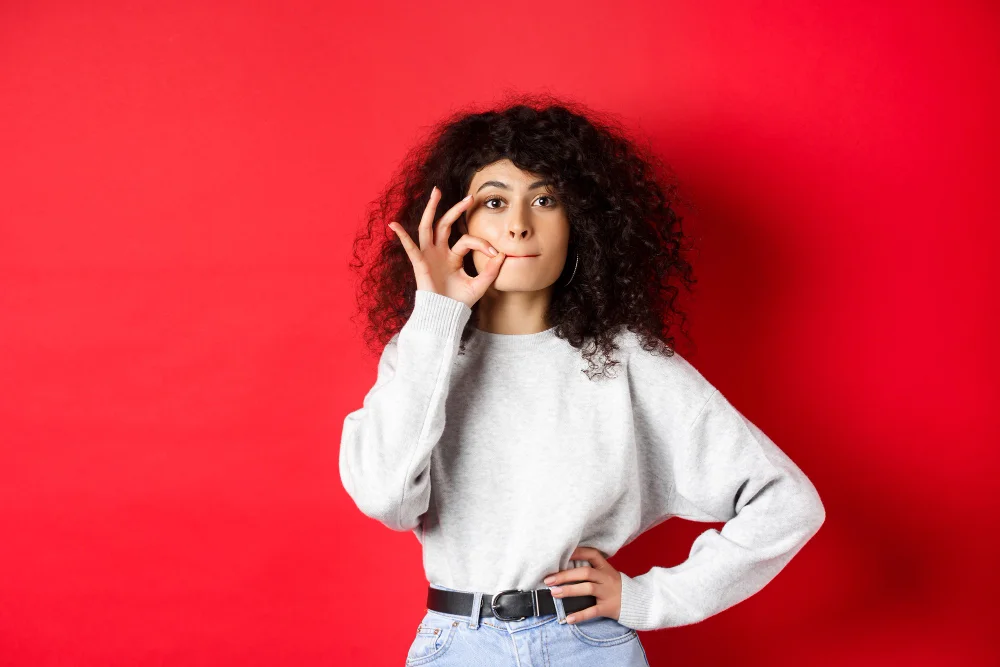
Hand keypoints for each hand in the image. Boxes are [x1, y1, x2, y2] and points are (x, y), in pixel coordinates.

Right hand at [388, 185, 505, 308]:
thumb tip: (503, 254)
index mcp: (453, 256)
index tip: (495, 253)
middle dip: (456, 209)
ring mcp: (428, 256)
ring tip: (436, 192)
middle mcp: (439, 252)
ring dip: (432, 209)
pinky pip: (409, 248)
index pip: (467, 240)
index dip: (482, 244)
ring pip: (428, 227)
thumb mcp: (480, 284)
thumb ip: (491, 270)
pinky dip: (401, 236)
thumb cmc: (460, 302)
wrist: (446, 316)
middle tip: (469, 197)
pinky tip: (394, 225)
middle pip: (445, 224)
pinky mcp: (420, 263)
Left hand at [542, 546, 622, 623]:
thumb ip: (591, 571)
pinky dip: (580, 615)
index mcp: (605, 568)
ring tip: (554, 593)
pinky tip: (568, 618)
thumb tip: (563, 569)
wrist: (637, 602)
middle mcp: (606, 578)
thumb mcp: (606, 575)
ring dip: (569, 590)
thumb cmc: (615, 587)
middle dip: (565, 575)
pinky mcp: (608, 608)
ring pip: (588, 589)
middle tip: (549, 580)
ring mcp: (608, 593)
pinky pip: (593, 611)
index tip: (561, 554)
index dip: (577, 552)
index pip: (592, 554)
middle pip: (585, 573)